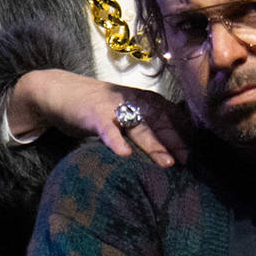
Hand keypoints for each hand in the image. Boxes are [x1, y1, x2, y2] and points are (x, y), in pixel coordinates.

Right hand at [4, 69, 187, 167]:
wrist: (59, 92)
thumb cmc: (97, 107)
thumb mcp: (125, 111)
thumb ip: (145, 124)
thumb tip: (171, 147)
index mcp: (143, 98)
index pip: (170, 114)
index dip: (184, 132)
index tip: (196, 151)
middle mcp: (132, 99)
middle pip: (159, 121)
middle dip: (175, 141)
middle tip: (189, 160)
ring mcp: (113, 106)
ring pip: (138, 127)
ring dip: (153, 145)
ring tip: (168, 163)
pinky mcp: (93, 114)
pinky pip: (107, 130)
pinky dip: (115, 141)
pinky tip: (124, 155)